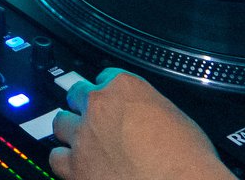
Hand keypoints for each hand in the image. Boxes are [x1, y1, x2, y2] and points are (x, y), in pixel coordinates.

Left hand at [50, 70, 231, 179]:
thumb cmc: (188, 161)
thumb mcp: (175, 118)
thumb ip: (148, 109)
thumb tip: (145, 118)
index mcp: (125, 87)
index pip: (105, 77)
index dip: (109, 92)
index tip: (111, 100)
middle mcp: (99, 106)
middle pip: (77, 95)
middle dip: (85, 107)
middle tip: (97, 121)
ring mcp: (84, 137)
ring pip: (61, 124)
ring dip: (71, 132)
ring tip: (85, 143)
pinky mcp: (76, 168)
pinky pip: (57, 158)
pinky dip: (66, 161)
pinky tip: (78, 166)